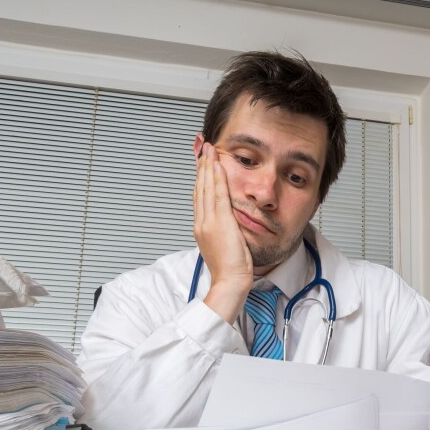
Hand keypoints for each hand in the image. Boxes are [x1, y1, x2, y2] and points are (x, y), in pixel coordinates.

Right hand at [192, 140, 252, 321]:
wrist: (230, 282)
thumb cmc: (230, 270)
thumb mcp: (224, 245)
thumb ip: (223, 230)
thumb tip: (227, 222)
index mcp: (202, 227)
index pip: (199, 195)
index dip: (200, 176)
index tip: (202, 161)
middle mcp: (202, 222)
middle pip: (199, 187)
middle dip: (201, 165)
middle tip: (202, 146)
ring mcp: (209, 222)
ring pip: (206, 187)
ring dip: (208, 166)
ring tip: (209, 148)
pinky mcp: (220, 223)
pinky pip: (218, 195)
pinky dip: (217, 178)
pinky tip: (218, 165)